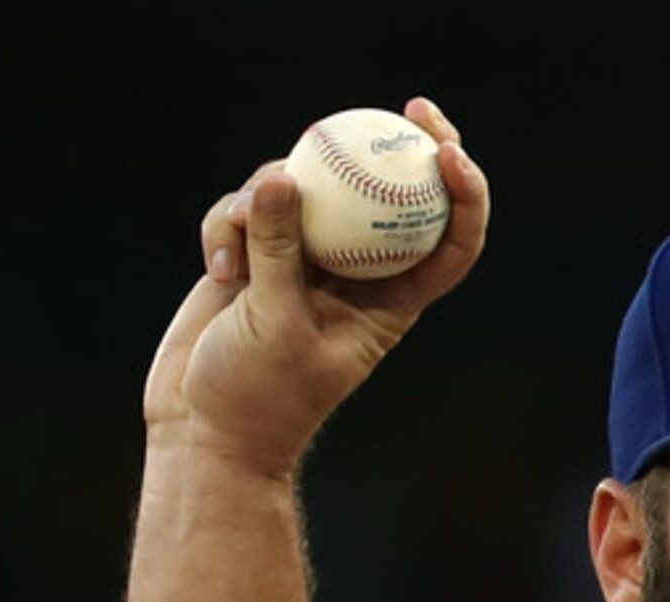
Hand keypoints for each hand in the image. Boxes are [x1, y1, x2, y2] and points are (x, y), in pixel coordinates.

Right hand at [141, 96, 490, 476]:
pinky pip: (247, 209)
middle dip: (405, 147)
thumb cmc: (259, 396)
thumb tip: (284, 178)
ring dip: (269, 199)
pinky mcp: (254, 252)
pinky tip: (216, 268)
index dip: (465, 194)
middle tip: (409, 106)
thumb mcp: (276, 323)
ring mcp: (304, 259)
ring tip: (241, 245)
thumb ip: (279, 251)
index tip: (448, 151)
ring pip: (307, 189)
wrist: (204, 427)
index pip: (449, 242)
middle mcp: (357, 273)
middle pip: (392, 196)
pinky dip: (227, 227)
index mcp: (392, 302)